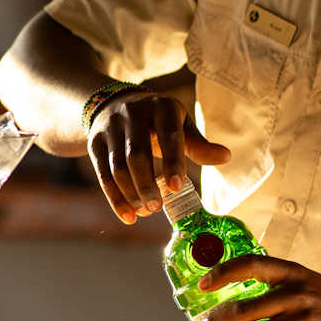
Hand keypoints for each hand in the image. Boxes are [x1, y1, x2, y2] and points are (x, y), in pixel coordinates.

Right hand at [86, 91, 229, 224]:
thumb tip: (226, 156)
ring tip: (145, 211)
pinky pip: (102, 173)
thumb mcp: (179, 124)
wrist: (113, 104)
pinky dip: (114, 198)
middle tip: (157, 208)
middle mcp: (132, 114)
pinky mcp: (94, 142)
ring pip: (117, 166)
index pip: (168, 135)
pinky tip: (128, 216)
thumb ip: (198, 144)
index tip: (177, 188)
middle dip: (146, 184)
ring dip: (130, 193)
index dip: (173, 162)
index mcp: (161, 107)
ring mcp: (110, 127)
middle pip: (136, 154)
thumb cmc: (157, 121)